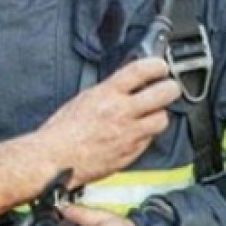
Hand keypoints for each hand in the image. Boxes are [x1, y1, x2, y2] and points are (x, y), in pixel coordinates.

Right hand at [37, 58, 177, 184]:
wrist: (55, 160)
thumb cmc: (62, 132)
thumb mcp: (84, 99)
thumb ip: (108, 91)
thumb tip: (125, 84)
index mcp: (107, 94)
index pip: (141, 70)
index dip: (157, 65)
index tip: (161, 67)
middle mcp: (122, 112)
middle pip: (163, 94)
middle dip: (170, 88)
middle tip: (168, 88)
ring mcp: (130, 134)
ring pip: (162, 119)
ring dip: (159, 115)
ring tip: (151, 114)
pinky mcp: (131, 153)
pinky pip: (149, 140)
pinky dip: (146, 135)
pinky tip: (136, 133)